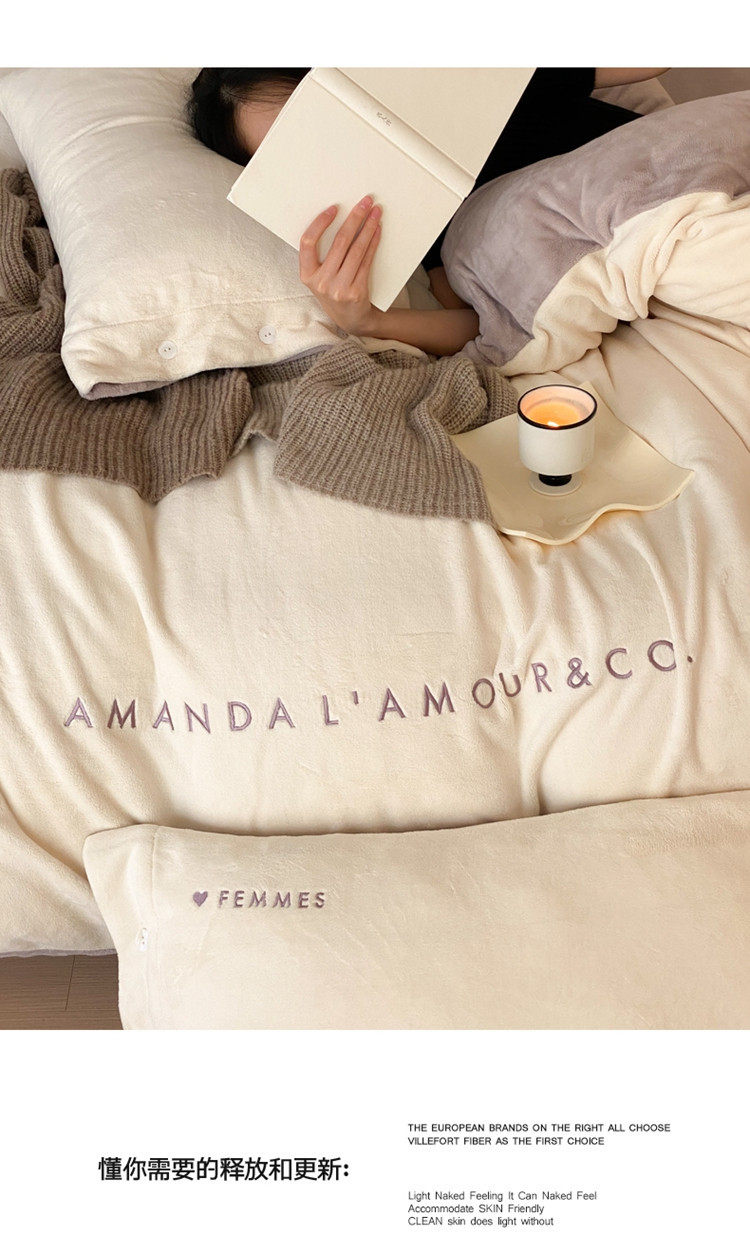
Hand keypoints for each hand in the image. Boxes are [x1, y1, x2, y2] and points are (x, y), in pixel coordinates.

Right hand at [299, 194, 382, 336]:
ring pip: (356, 250)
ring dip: (368, 227)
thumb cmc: (335, 292)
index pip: (308, 242)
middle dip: (354, 218)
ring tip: (376, 213)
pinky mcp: (356, 291)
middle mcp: (321, 283)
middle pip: (339, 242)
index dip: (320, 223)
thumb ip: (323, 256)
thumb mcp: (320, 278)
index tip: (334, 208)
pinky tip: (377, 231)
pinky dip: (373, 243)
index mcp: (307, 275)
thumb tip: (340, 219)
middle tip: (365, 202)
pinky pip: (366, 261)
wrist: (352, 320)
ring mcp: (339, 288)